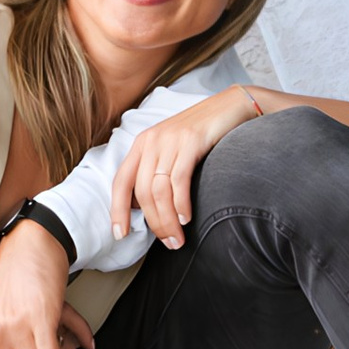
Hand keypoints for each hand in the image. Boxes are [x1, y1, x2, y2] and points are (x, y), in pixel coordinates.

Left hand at [110, 83, 264, 248]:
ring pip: (159, 190)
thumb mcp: (172, 149)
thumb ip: (156, 172)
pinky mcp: (191, 141)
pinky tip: (186, 218)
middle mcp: (152, 141)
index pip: (121, 181)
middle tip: (168, 243)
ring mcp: (170, 140)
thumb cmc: (202, 133)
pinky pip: (179, 180)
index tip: (120, 234)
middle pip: (142, 191)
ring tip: (177, 239)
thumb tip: (145, 208)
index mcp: (142, 144)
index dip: (118, 210)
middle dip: (153, 223)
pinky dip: (181, 204)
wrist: (231, 106)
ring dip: (167, 220)